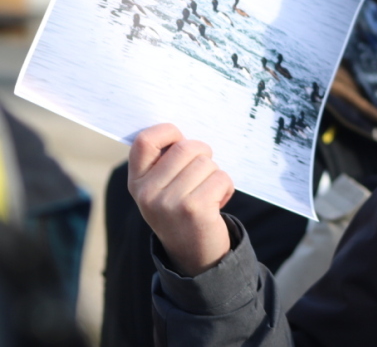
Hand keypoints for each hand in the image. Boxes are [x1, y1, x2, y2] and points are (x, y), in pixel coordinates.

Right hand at [128, 123, 234, 275]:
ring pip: (207, 163)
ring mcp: (169, 202)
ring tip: (208, 193)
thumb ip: (165, 163)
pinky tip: (217, 203)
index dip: (168, 132)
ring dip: (215, 174)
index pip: (144, 141)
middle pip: (186, 147)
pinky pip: (221, 178)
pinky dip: (226, 187)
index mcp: (137, 182)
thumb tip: (182, 132)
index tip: (180, 140)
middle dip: (203, 155)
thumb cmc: (182, 211)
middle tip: (203, 174)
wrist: (194, 256)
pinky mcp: (194, 209)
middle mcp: (148, 193)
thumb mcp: (162, 189)